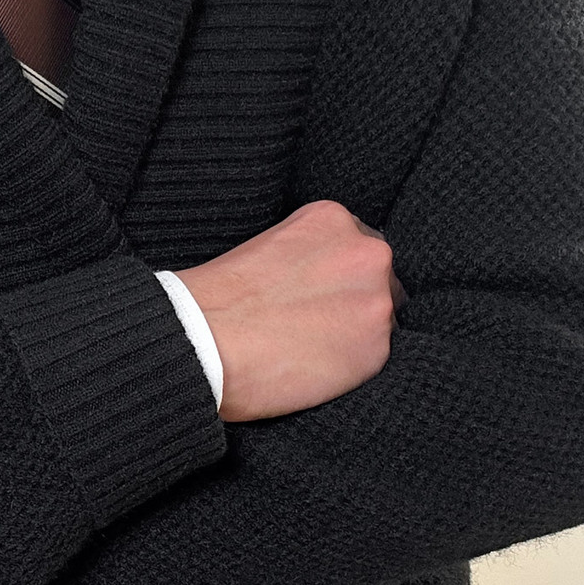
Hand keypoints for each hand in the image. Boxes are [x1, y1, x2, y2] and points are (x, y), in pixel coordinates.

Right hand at [173, 200, 405, 421]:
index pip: (354, 246)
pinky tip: (312, 366)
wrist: (205, 339)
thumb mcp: (266, 243)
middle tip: (312, 323)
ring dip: (353, 332)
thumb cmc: (218, 297)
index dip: (333, 275)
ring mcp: (376, 301)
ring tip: (309, 347)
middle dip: (350, 300)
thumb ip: (307, 253)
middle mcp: (367, 253)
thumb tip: (319, 281)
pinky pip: (372, 357)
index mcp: (334, 219)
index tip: (312, 294)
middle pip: (376, 279)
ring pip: (378, 319)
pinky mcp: (376, 350)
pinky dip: (348, 365)